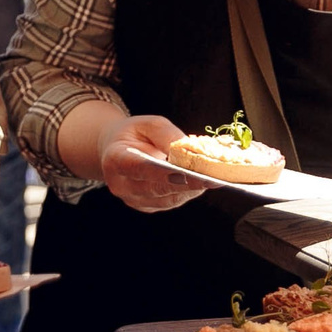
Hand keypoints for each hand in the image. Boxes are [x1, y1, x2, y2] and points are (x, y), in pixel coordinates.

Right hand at [98, 115, 215, 212]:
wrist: (118, 150)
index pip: (141, 168)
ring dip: (193, 189)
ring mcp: (134, 200)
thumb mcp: (148, 124)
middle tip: (214, 180)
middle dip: (188, 184)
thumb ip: (167, 135)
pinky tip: (205, 182)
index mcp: (115, 160)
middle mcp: (122, 185)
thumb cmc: (134, 134)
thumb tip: (188, 150)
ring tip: (216, 179)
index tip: (190, 173)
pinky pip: (172, 201)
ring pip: (169, 198)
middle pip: (158, 188)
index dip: (167, 173)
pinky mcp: (148, 207)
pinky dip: (190, 192)